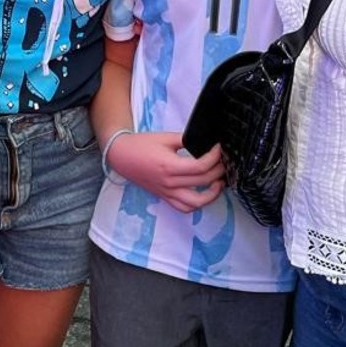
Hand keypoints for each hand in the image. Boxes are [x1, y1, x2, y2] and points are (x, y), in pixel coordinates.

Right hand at [109, 132, 223, 211]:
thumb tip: (204, 143)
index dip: (214, 157)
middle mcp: (169, 183)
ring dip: (212, 194)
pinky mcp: (164, 197)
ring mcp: (167, 193)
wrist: (122, 156)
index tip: (218, 148)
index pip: (200, 167)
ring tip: (219, 182)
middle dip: (218, 170)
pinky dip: (197, 204)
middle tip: (224, 161)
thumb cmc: (141, 145)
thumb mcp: (165, 138)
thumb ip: (186, 140)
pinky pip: (184, 208)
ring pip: (196, 203)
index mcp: (169, 166)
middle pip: (203, 182)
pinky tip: (203, 194)